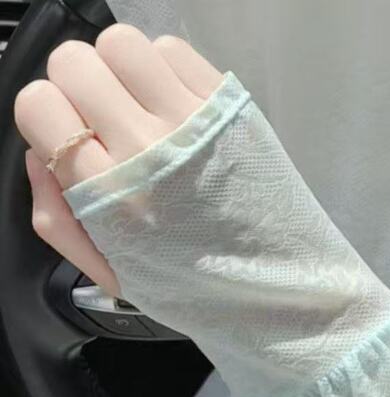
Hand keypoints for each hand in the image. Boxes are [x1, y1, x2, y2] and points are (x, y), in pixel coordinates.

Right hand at [14, 24, 223, 296]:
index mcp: (108, 195)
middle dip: (78, 88)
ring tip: (139, 106)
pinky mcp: (230, 107)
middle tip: (104, 119)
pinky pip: (173, 49)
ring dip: (120, 70)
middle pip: (74, 63)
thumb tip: (37, 153)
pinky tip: (174, 104)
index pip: (38, 105)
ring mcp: (192, 123)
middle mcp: (146, 150)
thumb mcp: (110, 271)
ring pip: (122, 44)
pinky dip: (163, 67)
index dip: (48, 117)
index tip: (72, 137)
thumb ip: (56, 217)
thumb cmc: (194, 285)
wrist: (280, 285)